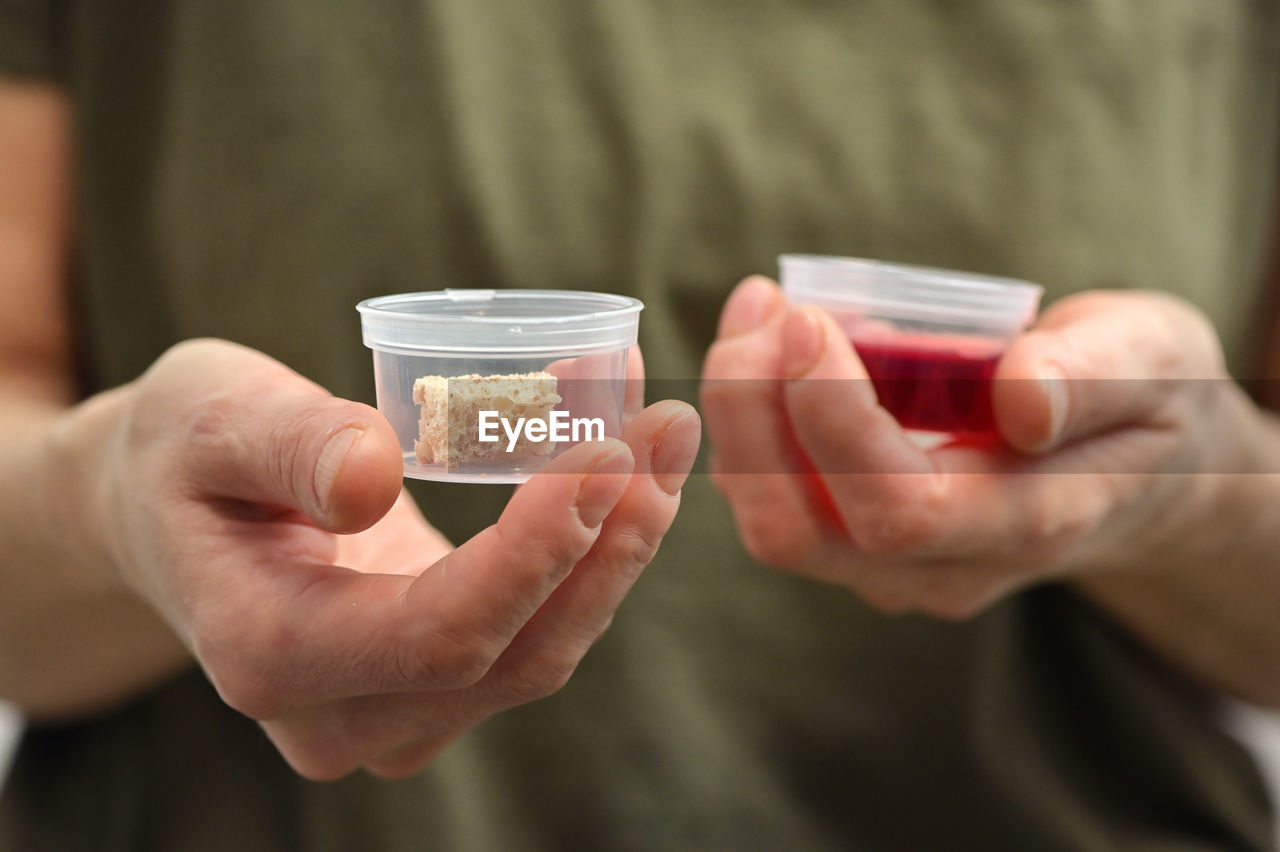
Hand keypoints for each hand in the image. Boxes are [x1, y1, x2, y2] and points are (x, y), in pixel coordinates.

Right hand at [70, 339, 698, 778]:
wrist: (169, 510)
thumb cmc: (184, 453)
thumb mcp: (207, 416)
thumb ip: (284, 446)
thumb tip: (374, 473)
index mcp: (269, 654)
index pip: (439, 636)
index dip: (536, 553)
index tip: (607, 451)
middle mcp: (339, 714)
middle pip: (515, 657)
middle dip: (608, 544)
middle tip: (667, 428)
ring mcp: (394, 712)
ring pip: (542, 653)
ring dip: (619, 548)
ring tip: (668, 439)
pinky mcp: (436, 684)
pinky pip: (536, 633)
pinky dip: (594, 556)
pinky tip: (635, 476)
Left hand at [701, 276, 1254, 618]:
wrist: (1147, 472)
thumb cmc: (1151, 402)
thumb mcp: (1158, 360)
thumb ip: (1095, 378)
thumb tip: (1019, 396)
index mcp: (1030, 526)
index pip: (898, 508)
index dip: (834, 418)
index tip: (808, 318)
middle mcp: (947, 568)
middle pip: (802, 533)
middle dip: (753, 417)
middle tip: (757, 305)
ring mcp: (897, 569)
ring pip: (775, 525)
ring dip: (740, 417)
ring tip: (754, 311)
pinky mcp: (863, 547)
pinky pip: (780, 502)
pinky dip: (753, 425)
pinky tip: (765, 344)